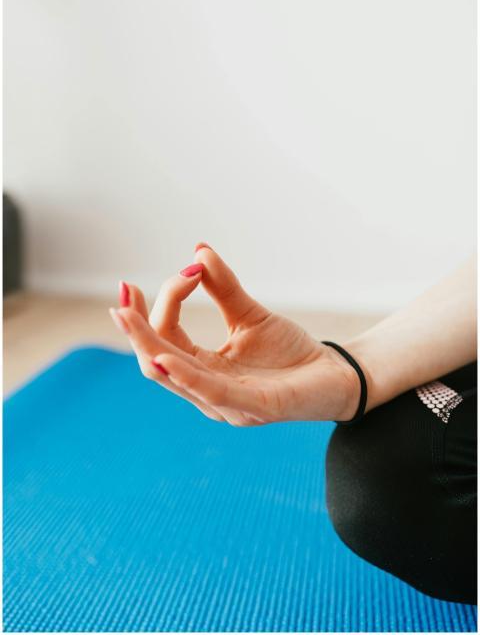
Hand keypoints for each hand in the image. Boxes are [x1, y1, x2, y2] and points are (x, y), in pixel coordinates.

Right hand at [109, 244, 360, 425]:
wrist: (335, 375)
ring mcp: (228, 404)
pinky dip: (185, 375)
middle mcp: (207, 390)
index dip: (163, 304)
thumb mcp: (251, 315)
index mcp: (203, 368)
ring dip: (148, 345)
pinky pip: (212, 394)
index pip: (165, 338)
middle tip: (122, 294)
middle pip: (155, 360)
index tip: (185, 269)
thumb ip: (224, 288)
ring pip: (174, 377)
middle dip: (135, 328)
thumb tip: (198, 250)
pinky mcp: (256, 408)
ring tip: (128, 316)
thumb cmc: (290, 352)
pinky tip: (166, 355)